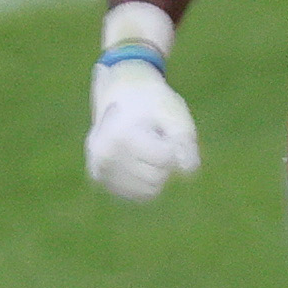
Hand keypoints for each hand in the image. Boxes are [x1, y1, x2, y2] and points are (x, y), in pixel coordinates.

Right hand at [85, 55, 197, 202]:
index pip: (166, 160)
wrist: (122, 93)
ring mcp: (99, 168)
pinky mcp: (101, 178)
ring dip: (157, 171)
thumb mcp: (175, 114)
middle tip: (151, 136)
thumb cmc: (154, 103)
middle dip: (165, 160)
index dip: (174, 146)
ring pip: (150, 191)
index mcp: (119, 136)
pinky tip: (139, 159)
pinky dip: (148, 182)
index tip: (162, 129)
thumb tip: (188, 171)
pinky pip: (138, 194)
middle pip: (158, 178)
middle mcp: (104, 155)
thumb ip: (185, 142)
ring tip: (144, 146)